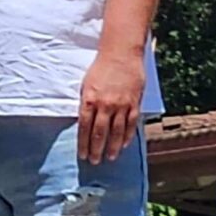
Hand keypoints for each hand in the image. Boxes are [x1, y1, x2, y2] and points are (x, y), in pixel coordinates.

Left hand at [79, 47, 145, 163]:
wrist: (120, 54)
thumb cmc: (100, 68)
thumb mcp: (86, 84)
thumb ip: (86, 103)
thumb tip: (84, 122)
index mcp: (89, 99)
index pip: (84, 127)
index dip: (83, 143)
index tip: (82, 154)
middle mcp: (105, 105)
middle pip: (99, 133)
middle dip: (96, 149)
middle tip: (94, 161)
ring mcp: (121, 105)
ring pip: (116, 132)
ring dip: (111, 147)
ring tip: (109, 158)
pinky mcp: (134, 104)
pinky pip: (130, 125)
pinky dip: (126, 137)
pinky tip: (122, 146)